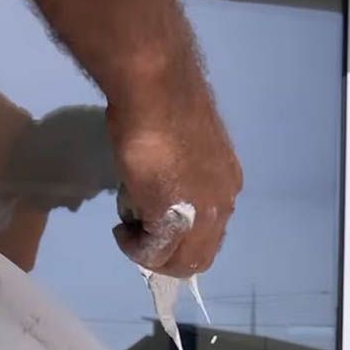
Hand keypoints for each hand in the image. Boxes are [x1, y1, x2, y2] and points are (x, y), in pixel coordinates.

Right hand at [107, 93, 241, 277]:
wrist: (156, 90)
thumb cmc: (161, 105)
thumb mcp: (180, 148)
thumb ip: (179, 174)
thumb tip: (158, 188)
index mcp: (227, 182)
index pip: (211, 231)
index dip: (182, 237)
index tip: (153, 224)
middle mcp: (222, 203)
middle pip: (199, 255)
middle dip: (166, 255)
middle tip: (139, 238)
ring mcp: (202, 215)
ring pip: (179, 260)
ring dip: (150, 252)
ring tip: (128, 229)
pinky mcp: (174, 220)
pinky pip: (154, 252)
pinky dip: (135, 248)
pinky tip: (122, 230)